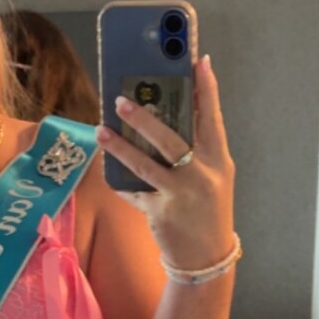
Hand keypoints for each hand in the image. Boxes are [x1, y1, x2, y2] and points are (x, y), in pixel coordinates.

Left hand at [97, 54, 235, 273]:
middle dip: (144, 117)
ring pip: (145, 164)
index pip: (212, 119)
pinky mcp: (160, 213)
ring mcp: (180, 195)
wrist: (206, 257)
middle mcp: (201, 175)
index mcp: (218, 161)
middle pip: (171, 139)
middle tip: (121, 99)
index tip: (198, 61)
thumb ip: (199, 149)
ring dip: (119, 146)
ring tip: (101, 130)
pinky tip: (107, 170)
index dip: (207, 90)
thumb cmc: (208, 210)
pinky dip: (119, 181)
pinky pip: (133, 192)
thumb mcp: (214, 177)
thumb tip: (171, 115)